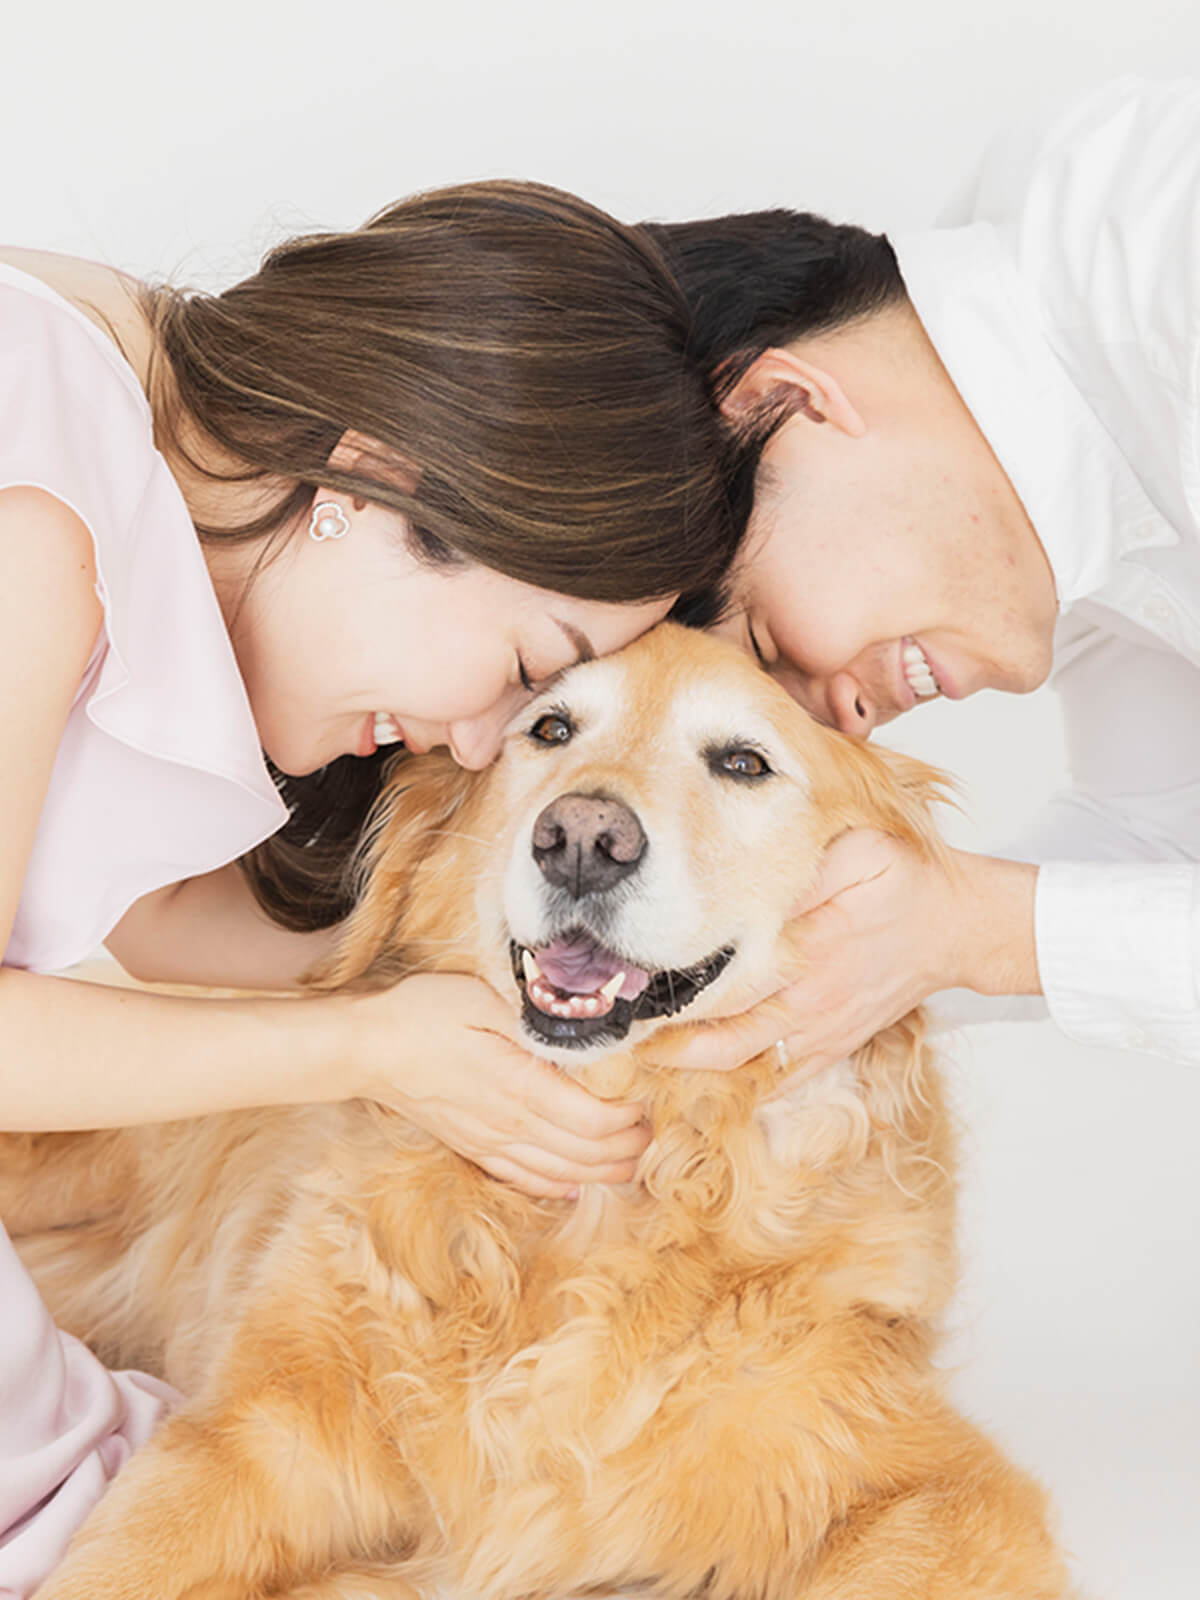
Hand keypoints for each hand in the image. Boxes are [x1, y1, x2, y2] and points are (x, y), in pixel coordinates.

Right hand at [336, 973, 649, 1198]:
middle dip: (629, 1148)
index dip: (631, 1120)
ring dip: (604, 1173)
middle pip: (588, 1155)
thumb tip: (589, 1031)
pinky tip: (578, 1185)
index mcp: (520, 1088)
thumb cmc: (424, 1013)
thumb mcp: (486, 999)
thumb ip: (539, 1021)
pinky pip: (525, 1179)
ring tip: (633, 1159)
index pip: (596, 1123)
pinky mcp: (473, 1147)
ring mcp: (491, 1142)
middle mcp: (510, 1125)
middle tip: (652, 1130)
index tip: (647, 1100)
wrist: (366, 1048)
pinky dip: (560, 1186)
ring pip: (562, 1175)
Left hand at [648, 832, 1038, 1077]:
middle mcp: (809, 1003)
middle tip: (608, 1030)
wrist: (957, 929)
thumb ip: (803, 868)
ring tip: (632, 1055)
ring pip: (739, 1063)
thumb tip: (742, 882)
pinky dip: (728, 1081)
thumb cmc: (905, 882)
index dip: (673, 993)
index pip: (728, 983)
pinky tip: (686, 1077)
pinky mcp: (828, 1048)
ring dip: (686, 1065)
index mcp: (811, 953)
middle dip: (662, 1037)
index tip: (626, 991)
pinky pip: (771, 1078)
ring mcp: (819, 1034)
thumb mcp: (860, 852)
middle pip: (721, 1033)